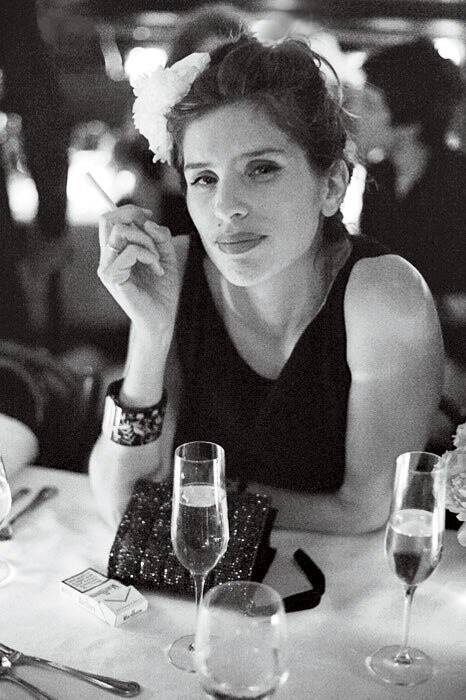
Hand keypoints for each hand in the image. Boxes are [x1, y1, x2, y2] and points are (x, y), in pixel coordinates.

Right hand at [97, 205, 179, 338]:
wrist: (162, 319)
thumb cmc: (162, 291)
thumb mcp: (165, 256)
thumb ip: (160, 236)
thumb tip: (148, 220)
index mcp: (115, 252)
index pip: (109, 219)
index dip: (130, 210)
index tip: (150, 216)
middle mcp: (107, 258)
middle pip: (107, 220)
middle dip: (135, 219)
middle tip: (155, 238)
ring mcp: (107, 268)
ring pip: (120, 232)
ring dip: (146, 241)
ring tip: (157, 261)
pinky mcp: (112, 278)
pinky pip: (130, 251)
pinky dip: (148, 255)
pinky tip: (157, 271)